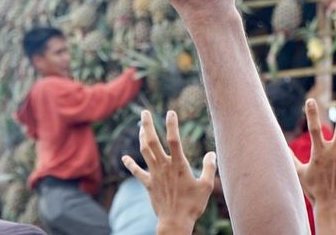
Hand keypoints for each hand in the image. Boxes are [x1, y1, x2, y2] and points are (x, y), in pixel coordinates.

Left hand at [122, 110, 215, 233]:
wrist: (175, 222)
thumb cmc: (193, 205)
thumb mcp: (206, 186)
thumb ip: (209, 168)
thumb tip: (211, 153)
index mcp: (179, 165)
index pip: (174, 139)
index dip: (172, 125)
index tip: (170, 112)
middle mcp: (164, 166)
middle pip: (153, 141)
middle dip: (148, 125)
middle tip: (144, 112)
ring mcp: (154, 175)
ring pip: (144, 152)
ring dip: (141, 138)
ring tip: (141, 127)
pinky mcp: (148, 184)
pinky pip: (137, 172)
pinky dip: (130, 164)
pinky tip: (124, 158)